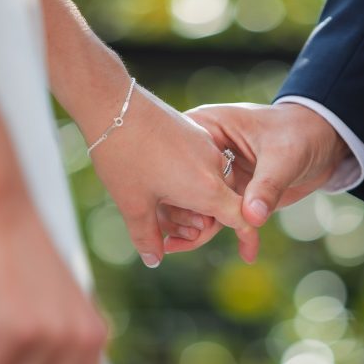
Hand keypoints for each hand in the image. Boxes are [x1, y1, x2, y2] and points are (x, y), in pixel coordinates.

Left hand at [86, 85, 258, 265]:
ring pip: (207, 186)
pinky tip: (155, 178)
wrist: (114, 102)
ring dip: (188, 203)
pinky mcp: (194, 133)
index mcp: (207, 188)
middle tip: (165, 231)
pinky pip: (199, 165)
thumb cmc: (124, 156)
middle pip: (219, 206)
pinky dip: (185, 181)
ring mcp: (205, 147)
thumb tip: (154, 261)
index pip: (240, 219)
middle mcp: (213, 166)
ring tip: (154, 204)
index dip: (247, 239)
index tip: (249, 255)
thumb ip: (148, 238)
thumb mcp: (133, 204)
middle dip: (197, 223)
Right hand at [162, 102, 349, 253]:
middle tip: (184, 238)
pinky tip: (235, 253)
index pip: (181, 157)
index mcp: (209, 127)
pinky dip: (222, 234)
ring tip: (180, 248)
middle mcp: (206, 150)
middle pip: (181, 184)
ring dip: (194, 229)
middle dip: (181, 213)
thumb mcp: (284, 156)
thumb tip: (251, 218)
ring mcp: (218, 173)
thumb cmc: (301, 134)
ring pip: (197, 205)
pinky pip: (219, 216)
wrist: (324, 142)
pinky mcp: (232, 192)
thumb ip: (267, 186)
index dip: (178, 186)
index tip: (188, 214)